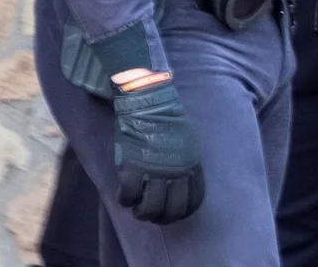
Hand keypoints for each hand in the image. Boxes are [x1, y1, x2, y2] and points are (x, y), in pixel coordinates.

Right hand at [113, 78, 204, 224]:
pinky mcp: (131, 167)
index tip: (171, 213)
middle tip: (152, 215)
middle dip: (161, 218)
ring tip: (137, 209)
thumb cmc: (167, 118)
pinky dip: (125, 200)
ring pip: (149, 209)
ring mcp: (153, 171)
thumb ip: (187, 163)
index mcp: (191, 166)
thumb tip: (184, 181)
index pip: (193, 202)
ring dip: (142, 213)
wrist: (146, 100)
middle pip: (172, 210)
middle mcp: (175, 172)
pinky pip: (128, 196)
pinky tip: (124, 197)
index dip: (181, 213)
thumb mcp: (188, 142)